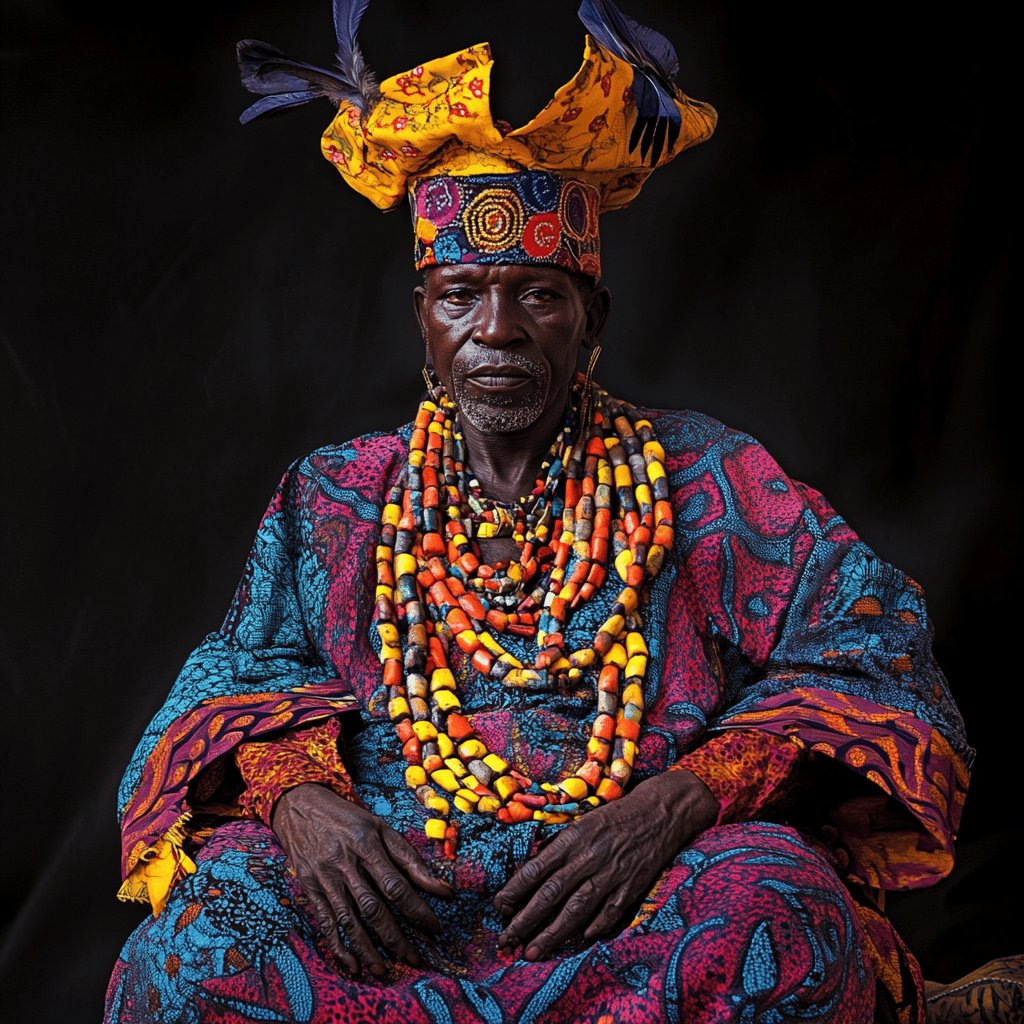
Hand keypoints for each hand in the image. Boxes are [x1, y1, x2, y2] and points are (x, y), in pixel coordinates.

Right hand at [272, 783, 454, 976]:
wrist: (300, 806)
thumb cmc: (348, 818)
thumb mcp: (380, 827)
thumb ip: (409, 858)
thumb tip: (441, 887)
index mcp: (366, 844)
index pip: (395, 884)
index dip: (416, 909)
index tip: (433, 928)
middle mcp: (345, 862)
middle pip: (372, 907)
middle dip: (394, 937)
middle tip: (413, 958)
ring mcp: (324, 877)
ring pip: (348, 919)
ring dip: (367, 948)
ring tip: (384, 969)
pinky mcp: (309, 888)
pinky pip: (324, 922)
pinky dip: (338, 945)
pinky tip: (352, 963)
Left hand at [493, 769, 717, 960]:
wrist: (658, 812)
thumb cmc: (615, 817)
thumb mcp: (583, 823)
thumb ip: (561, 848)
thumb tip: (534, 872)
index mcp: (572, 839)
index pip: (536, 869)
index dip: (515, 890)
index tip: (499, 907)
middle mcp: (588, 858)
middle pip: (551, 894)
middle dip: (525, 920)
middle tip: (506, 939)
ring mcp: (611, 874)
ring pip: (576, 910)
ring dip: (552, 934)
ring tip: (533, 951)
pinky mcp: (631, 887)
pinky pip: (609, 913)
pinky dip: (594, 927)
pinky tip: (580, 940)